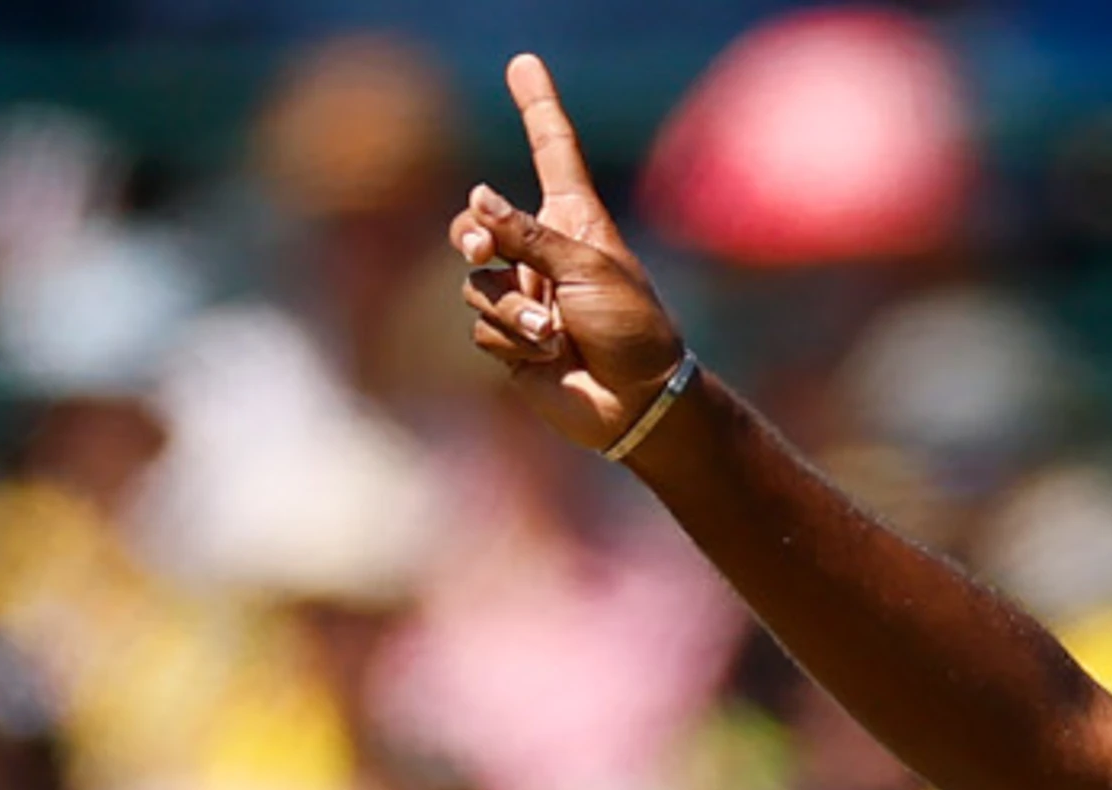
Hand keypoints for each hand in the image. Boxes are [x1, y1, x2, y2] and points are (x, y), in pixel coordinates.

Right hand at [452, 54, 688, 454]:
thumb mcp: (587, 269)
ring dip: (512, 308)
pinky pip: (481, 325)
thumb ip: (528, 234)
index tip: (525, 64)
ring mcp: (524, 295)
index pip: (552, 153)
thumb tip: (477, 199)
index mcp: (576, 223)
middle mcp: (544, 254)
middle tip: (482, 251)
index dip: (537, 107)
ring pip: (474, 282)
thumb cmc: (632, 330)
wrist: (638, 404)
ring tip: (555, 331)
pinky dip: (512, 339)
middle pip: (479, 224)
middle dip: (474, 236)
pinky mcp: (510, 337)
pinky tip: (550, 356)